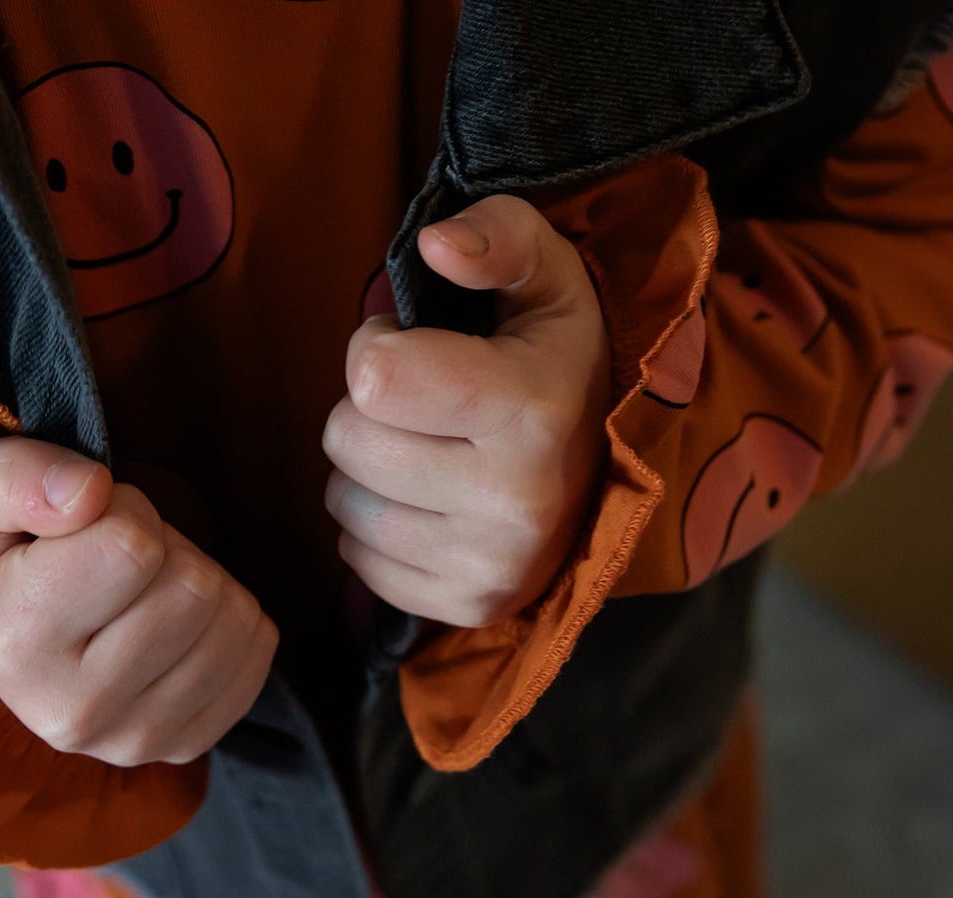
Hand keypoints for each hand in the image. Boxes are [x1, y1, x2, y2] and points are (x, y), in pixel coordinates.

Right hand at [0, 438, 277, 765]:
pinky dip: (231, 619)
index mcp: (15, 646)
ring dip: (199, 580)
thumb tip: (90, 491)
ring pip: (232, 618)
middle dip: (166, 548)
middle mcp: (74, 711)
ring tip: (145, 589)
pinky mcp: (186, 745)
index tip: (89, 523)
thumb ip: (18, 477)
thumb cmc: (0, 551)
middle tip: (122, 556)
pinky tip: (177, 622)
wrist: (9, 637)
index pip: (131, 546)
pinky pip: (257, 653)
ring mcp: (135, 739)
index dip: (124, 509)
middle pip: (192, 588)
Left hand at [322, 194, 610, 628]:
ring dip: (366, 471)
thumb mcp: (547, 274)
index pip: (373, 377)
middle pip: (347, 441)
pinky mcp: (464, 607)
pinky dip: (374, 529)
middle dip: (366, 411)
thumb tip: (435, 246)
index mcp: (532, 410)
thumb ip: (497, 234)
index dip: (377, 347)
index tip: (414, 346)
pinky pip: (355, 560)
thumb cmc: (557, 358)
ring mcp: (489, 566)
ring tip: (424, 452)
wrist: (611, 468)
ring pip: (342, 503)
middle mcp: (514, 500)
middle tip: (420, 405)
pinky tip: (426, 504)